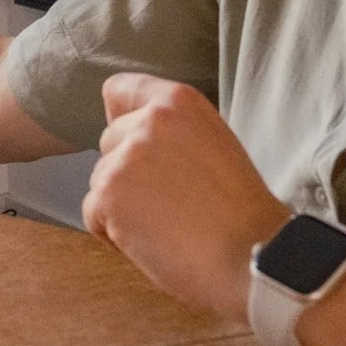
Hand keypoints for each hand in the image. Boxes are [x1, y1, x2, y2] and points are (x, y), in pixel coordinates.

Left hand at [82, 74, 284, 324]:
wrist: (252, 255)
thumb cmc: (241, 214)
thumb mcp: (214, 144)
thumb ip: (174, 132)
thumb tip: (135, 138)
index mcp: (178, 101)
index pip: (119, 89)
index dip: (120, 119)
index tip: (133, 145)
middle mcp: (148, 120)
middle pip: (109, 142)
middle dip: (125, 172)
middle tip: (167, 203)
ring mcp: (125, 156)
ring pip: (100, 180)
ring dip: (121, 207)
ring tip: (167, 226)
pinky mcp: (108, 194)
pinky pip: (93, 215)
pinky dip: (114, 236)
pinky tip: (153, 244)